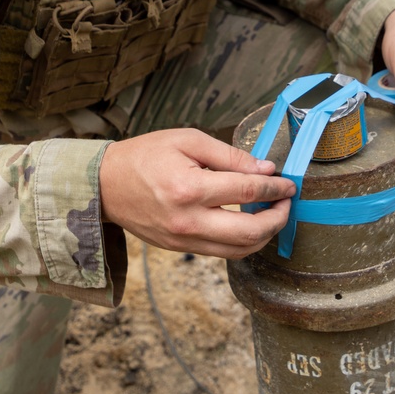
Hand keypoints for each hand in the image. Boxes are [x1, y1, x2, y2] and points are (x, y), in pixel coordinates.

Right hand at [99, 129, 295, 258]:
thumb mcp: (187, 140)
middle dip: (278, 217)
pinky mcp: (180, 249)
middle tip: (287, 202)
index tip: (288, 183)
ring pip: (240, 250)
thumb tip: (264, 170)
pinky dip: (243, 242)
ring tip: (273, 214)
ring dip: (265, 235)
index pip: (247, 192)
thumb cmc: (145, 156)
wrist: (106, 185)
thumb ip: (229, 155)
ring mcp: (184, 240)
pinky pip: (222, 253)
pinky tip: (250, 224)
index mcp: (189, 189)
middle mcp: (188, 221)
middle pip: (250, 232)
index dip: (275, 188)